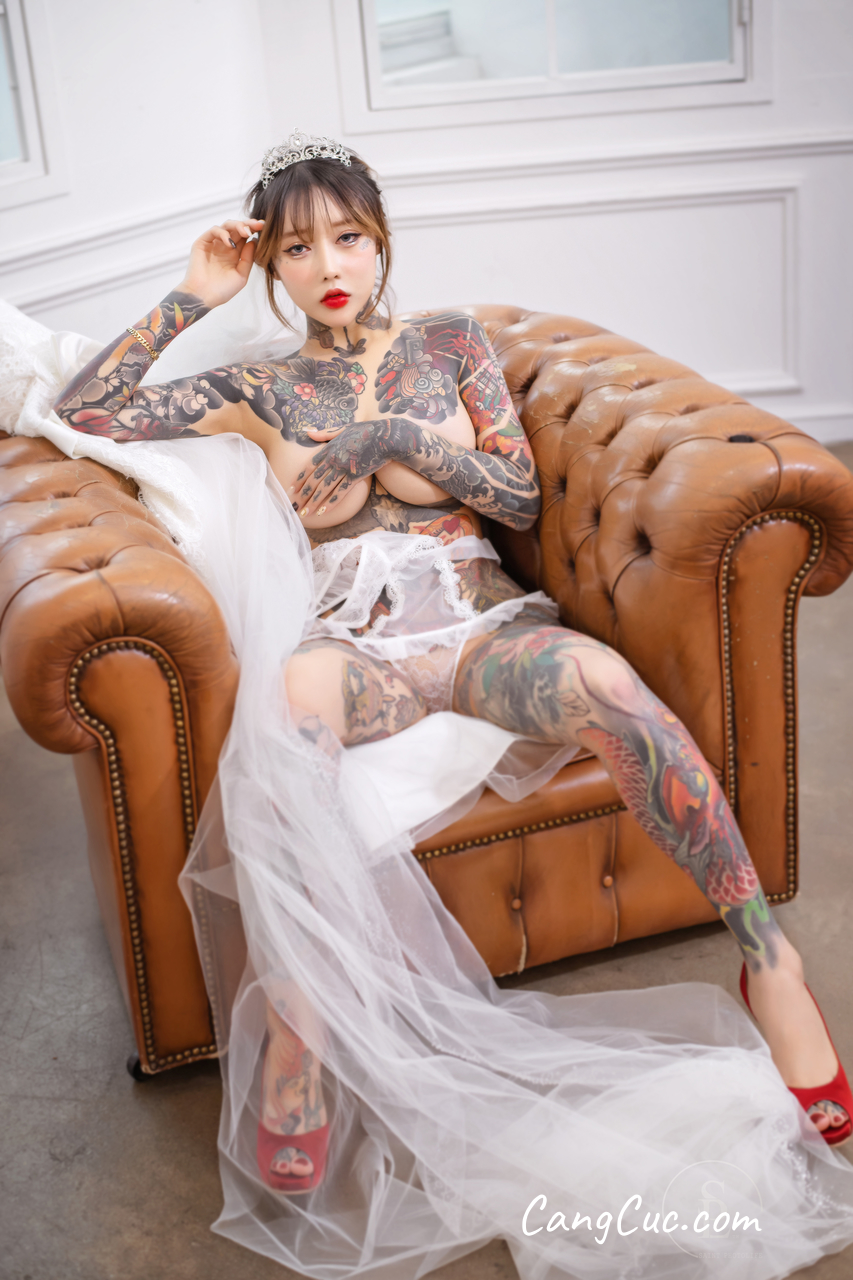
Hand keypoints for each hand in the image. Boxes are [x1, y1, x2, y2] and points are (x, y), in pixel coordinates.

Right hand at [176, 218, 264, 308]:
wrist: (204, 297)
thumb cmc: (222, 290)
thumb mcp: (241, 275)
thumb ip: (248, 259)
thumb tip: (254, 241)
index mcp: (235, 254)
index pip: (245, 237)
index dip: (254, 230)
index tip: (265, 227)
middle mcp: (224, 246)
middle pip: (237, 229)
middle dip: (249, 224)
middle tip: (259, 225)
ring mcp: (213, 243)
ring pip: (226, 226)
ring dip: (238, 225)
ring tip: (246, 232)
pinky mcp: (202, 242)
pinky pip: (214, 231)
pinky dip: (223, 233)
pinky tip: (230, 243)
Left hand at [290, 418, 416, 516]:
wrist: (385, 437)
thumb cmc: (365, 431)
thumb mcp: (343, 428)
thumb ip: (324, 433)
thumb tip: (307, 431)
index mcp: (329, 448)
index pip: (309, 466)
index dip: (300, 479)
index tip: (291, 489)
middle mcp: (334, 459)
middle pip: (314, 480)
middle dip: (303, 495)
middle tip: (295, 507)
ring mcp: (344, 468)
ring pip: (325, 488)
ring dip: (313, 502)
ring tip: (305, 513)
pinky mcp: (356, 476)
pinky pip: (341, 492)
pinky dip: (331, 502)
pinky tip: (323, 511)